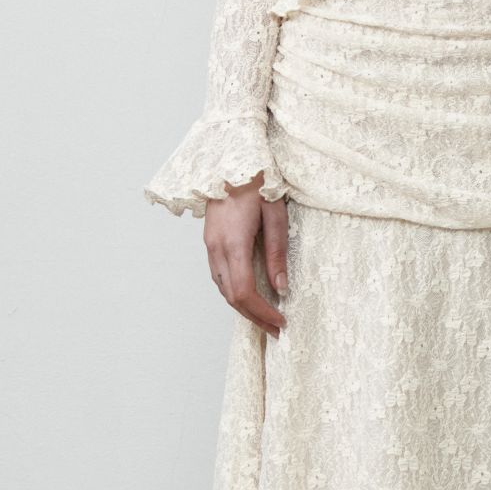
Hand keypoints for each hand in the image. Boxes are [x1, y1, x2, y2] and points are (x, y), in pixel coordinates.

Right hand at [204, 175, 288, 334]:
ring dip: (243, 306)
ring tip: (265, 317)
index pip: (244, 292)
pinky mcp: (210, 241)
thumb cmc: (257, 183)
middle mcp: (216, 248)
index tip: (281, 322)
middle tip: (276, 329)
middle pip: (231, 296)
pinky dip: (234, 291)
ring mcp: (209, 245)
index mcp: (233, 243)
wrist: (231, 160)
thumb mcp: (276, 216)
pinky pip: (219, 276)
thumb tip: (281, 288)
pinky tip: (250, 295)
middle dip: (254, 317)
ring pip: (223, 288)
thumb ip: (277, 254)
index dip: (262, 312)